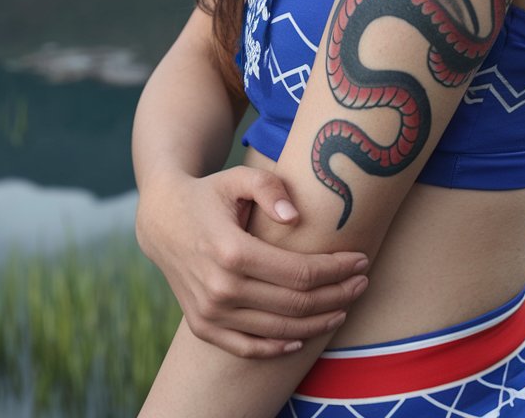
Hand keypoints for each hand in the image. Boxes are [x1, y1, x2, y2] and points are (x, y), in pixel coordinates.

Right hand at [136, 166, 368, 357]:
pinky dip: (278, 347)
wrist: (161, 219)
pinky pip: (247, 348)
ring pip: (279, 330)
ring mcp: (210, 312)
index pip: (300, 272)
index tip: (361, 260)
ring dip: (318, 322)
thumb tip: (295, 216)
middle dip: (337, 295)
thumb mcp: (237, 177)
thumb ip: (268, 188)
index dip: (336, 269)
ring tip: (344, 307)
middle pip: (296, 304)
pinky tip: (302, 338)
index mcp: (232, 251)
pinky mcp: (202, 326)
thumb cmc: (209, 193)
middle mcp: (220, 288)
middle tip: (362, 283)